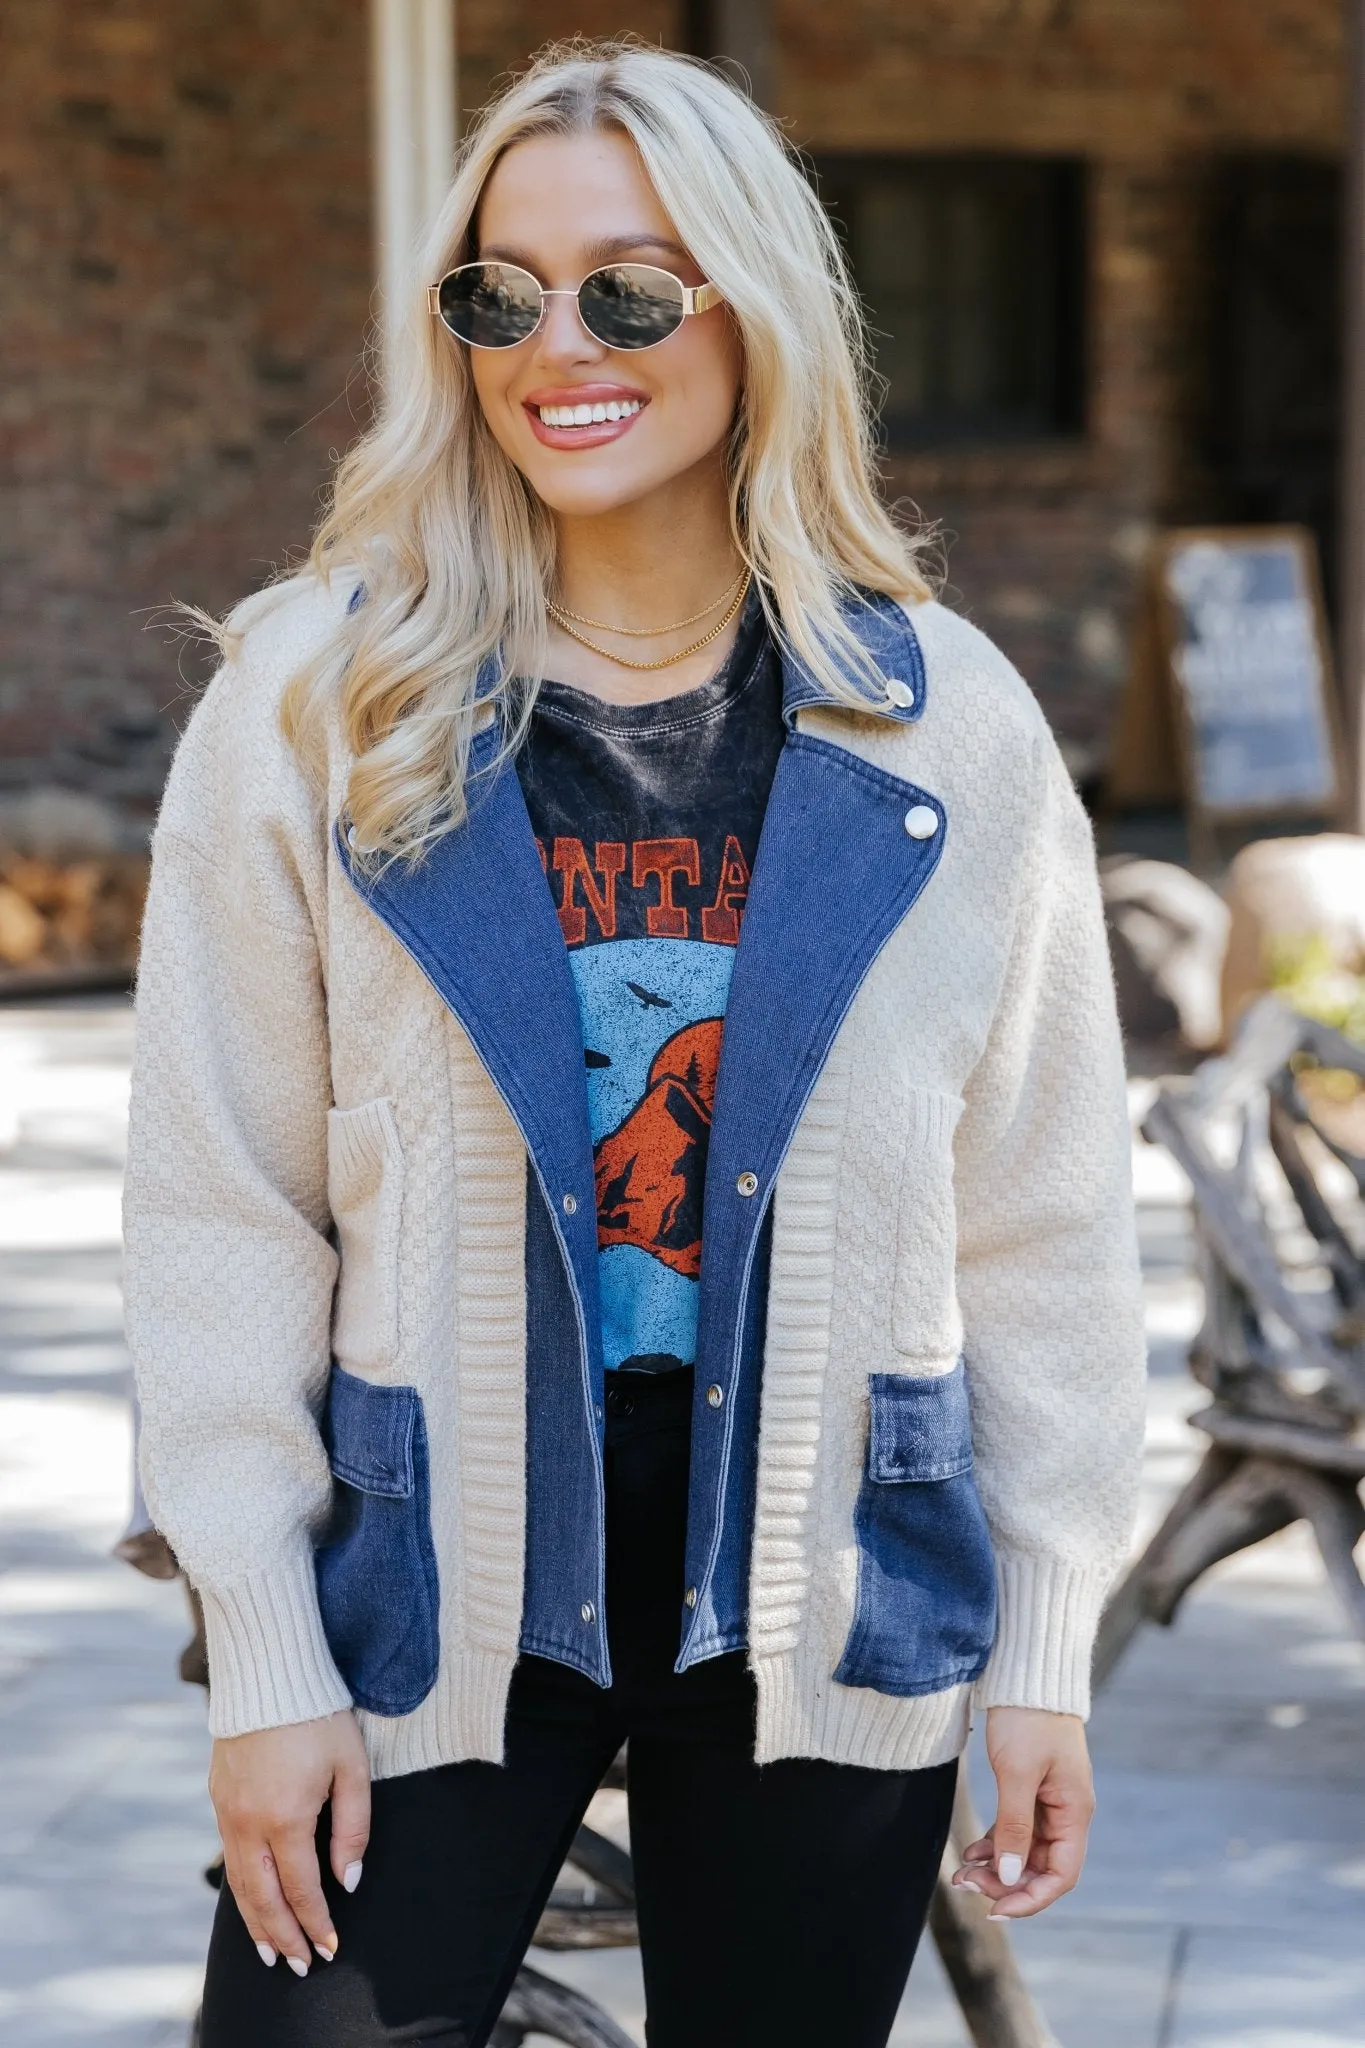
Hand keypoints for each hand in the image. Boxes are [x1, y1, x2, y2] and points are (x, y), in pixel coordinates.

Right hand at [210, 1710, 370, 1973]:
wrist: (269, 1672)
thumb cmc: (320, 1715)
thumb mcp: (351, 1767)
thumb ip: (353, 1828)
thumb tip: (348, 1880)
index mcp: (286, 1817)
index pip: (302, 1889)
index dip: (317, 1923)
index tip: (330, 1947)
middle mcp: (248, 1822)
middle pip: (264, 1898)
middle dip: (283, 1937)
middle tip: (299, 1967)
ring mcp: (227, 1812)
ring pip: (240, 1884)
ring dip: (256, 1922)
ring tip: (271, 1953)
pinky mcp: (218, 1798)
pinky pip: (229, 1857)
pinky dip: (241, 1889)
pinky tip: (253, 1901)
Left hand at [950, 1707, 1093, 1918]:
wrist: (1025, 1674)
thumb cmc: (1027, 1719)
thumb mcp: (1017, 1773)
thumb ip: (1014, 1826)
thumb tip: (1009, 1877)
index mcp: (1074, 1811)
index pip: (1061, 1874)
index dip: (1031, 1898)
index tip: (996, 1909)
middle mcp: (1066, 1812)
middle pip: (1041, 1867)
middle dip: (1006, 1884)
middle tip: (966, 1883)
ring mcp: (1049, 1802)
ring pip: (1025, 1851)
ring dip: (997, 1867)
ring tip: (962, 1874)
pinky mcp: (1031, 1790)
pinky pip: (1016, 1830)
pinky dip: (995, 1844)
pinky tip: (972, 1851)